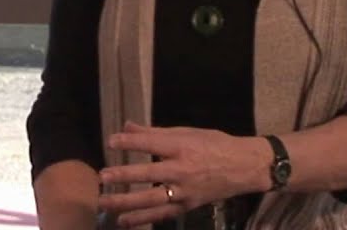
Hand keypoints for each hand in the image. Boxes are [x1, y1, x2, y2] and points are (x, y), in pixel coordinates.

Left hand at [96, 121, 268, 227]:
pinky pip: (161, 215)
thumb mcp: (187, 132)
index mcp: (182, 146)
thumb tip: (127, 125)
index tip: (111, 142)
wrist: (244, 167)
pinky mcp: (187, 206)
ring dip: (126, 202)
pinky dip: (142, 220)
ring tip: (105, 203)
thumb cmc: (214, 144)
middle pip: (149, 173)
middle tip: (103, 176)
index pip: (152, 143)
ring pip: (152, 199)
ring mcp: (184, 191)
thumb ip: (154, 132)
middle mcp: (182, 169)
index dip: (130, 142)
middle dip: (125, 175)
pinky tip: (124, 222)